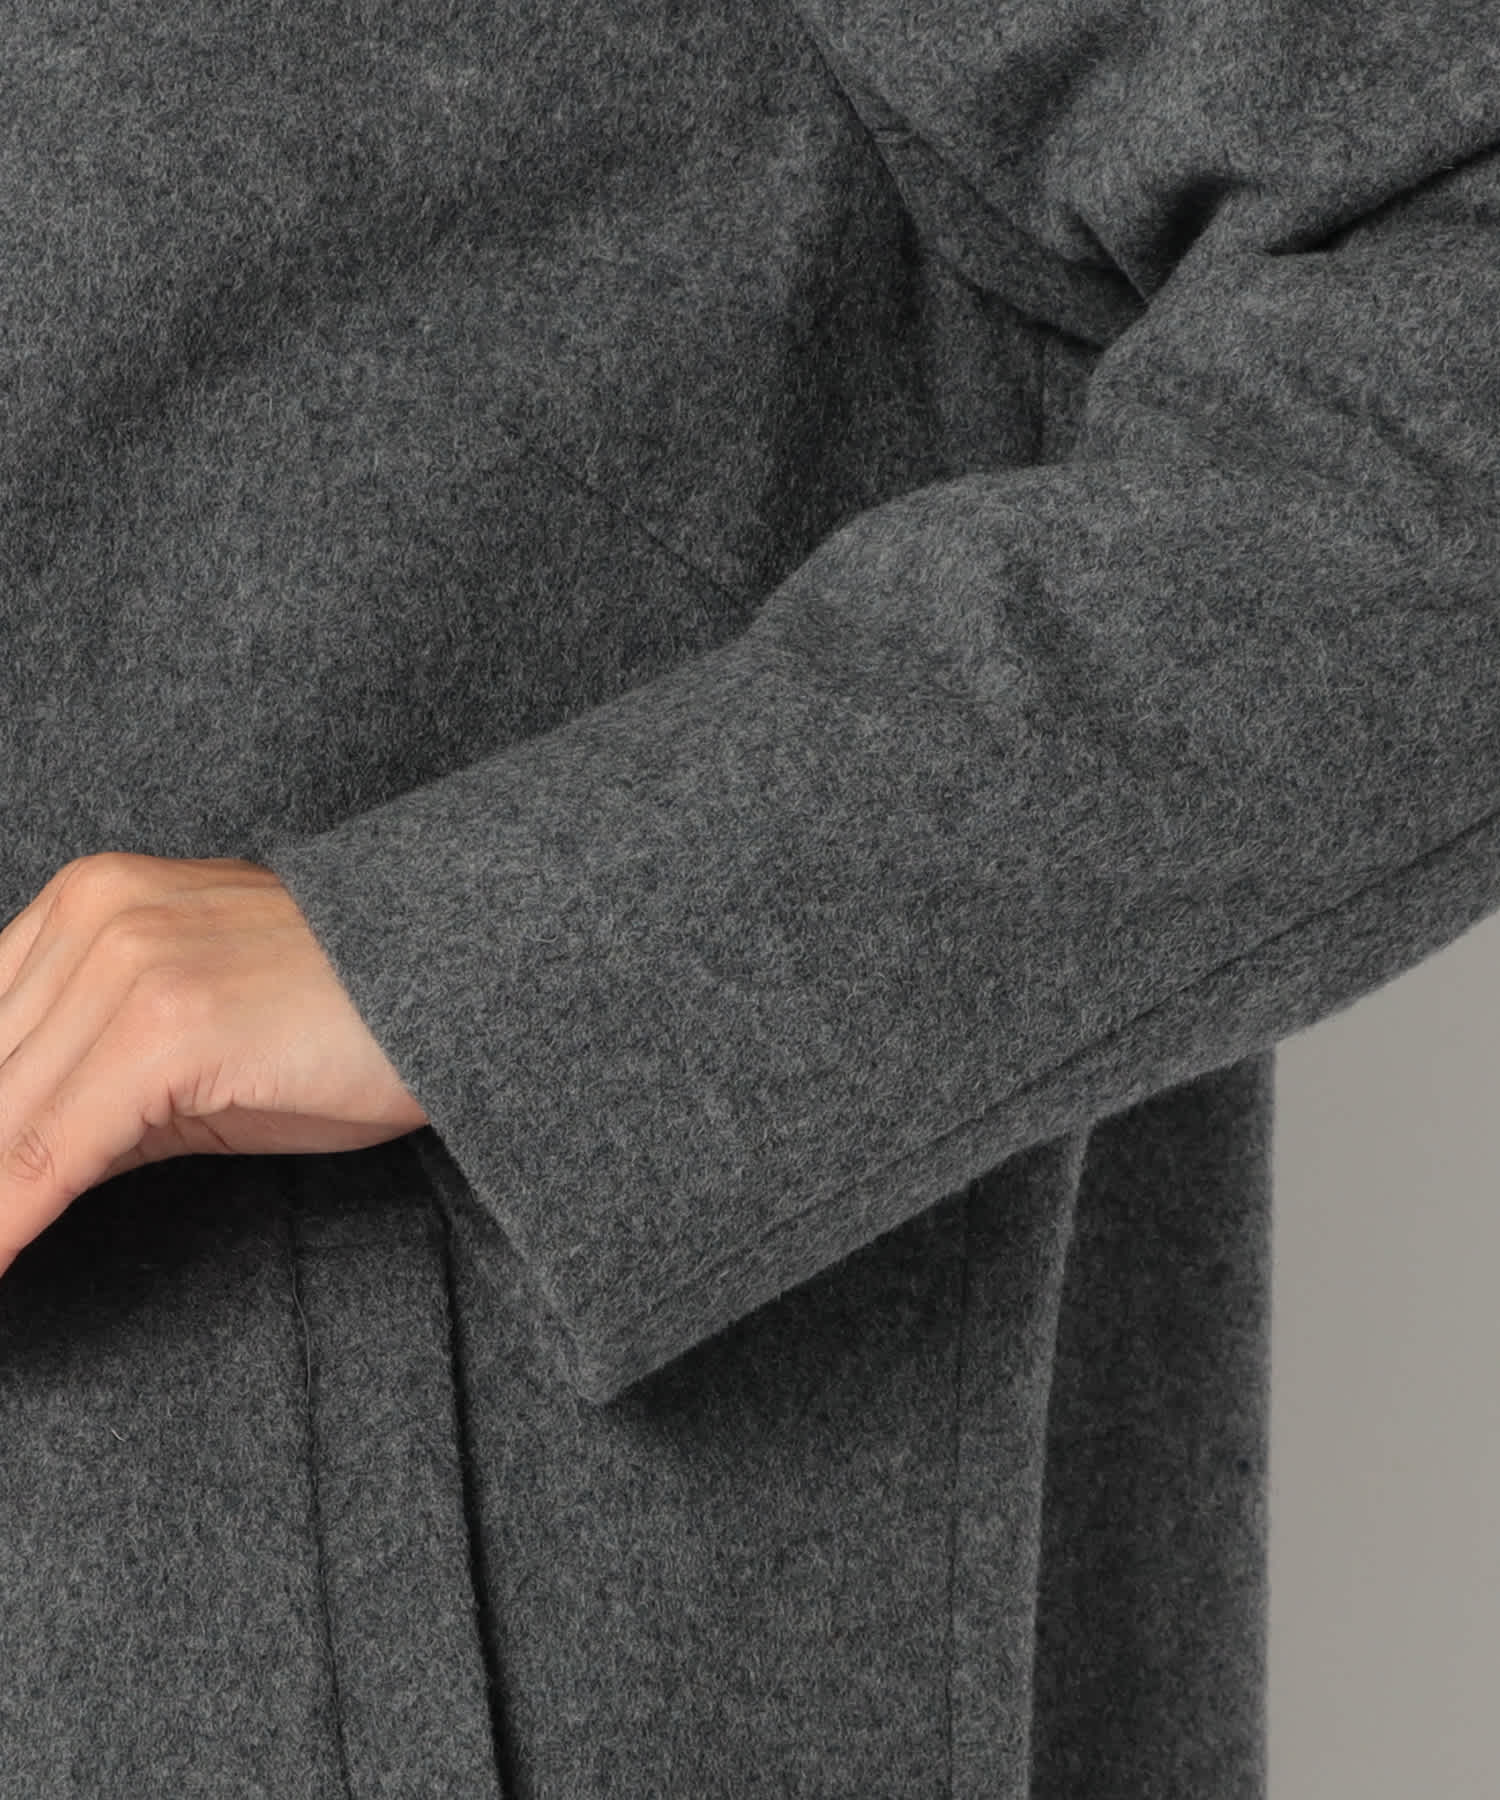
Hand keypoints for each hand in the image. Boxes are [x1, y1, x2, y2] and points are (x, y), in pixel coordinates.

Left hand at [0, 851, 428, 1278]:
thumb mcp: (196, 1036)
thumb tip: (17, 1174)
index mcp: (88, 901)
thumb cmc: (352, 1015)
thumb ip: (93, 1089)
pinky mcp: (163, 1028)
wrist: (470, 978)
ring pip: (1, 1123)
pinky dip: (11, 1221)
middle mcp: (93, 916)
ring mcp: (127, 966)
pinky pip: (48, 1154)